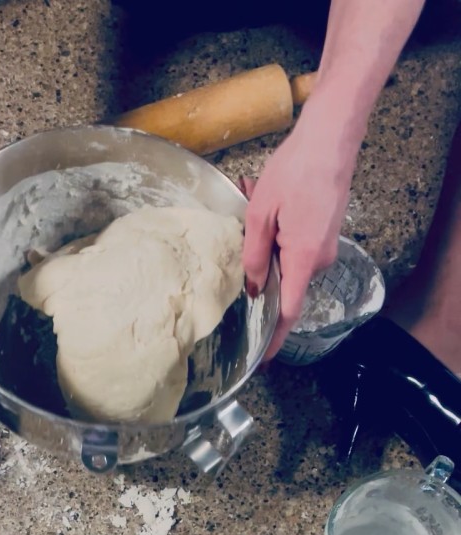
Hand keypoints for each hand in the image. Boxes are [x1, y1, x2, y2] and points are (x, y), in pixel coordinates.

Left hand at [242, 105, 359, 359]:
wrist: (331, 138)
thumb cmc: (295, 170)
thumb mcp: (261, 214)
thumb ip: (253, 256)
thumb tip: (254, 289)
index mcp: (304, 259)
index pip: (290, 312)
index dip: (274, 337)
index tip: (262, 357)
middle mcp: (320, 259)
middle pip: (285, 283)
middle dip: (261, 269)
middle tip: (242, 234)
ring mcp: (326, 246)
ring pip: (288, 262)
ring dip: (268, 245)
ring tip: (255, 205)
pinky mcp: (325, 233)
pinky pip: (297, 247)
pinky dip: (279, 234)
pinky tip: (269, 204)